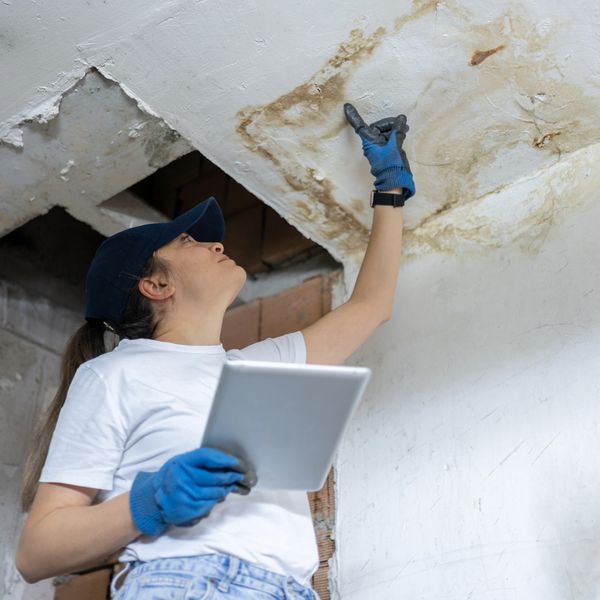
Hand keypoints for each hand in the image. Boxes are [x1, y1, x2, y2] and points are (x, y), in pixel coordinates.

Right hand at [129, 447, 256, 535]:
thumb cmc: (175, 476)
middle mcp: (182, 478)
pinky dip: (215, 502)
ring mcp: (184, 496)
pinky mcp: (187, 511)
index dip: (227, 460)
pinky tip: (215, 498)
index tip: (240, 463)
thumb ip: (204, 461)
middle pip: (216, 478)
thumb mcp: (184, 462)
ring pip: (216, 493)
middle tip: (244, 477)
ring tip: (229, 487)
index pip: (209, 457)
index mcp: (182, 462)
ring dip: (226, 490)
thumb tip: (232, 464)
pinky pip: (209, 506)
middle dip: (233, 477)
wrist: (153, 498)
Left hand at [344, 103, 414, 198]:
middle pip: (378, 127)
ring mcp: (379, 147)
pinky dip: (396, 134)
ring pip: (385, 132)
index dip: (354, 116)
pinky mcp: (386, 150)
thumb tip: (401, 118)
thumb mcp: (395, 146)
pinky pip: (389, 138)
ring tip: (405, 129)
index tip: (347, 107)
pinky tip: (403, 132)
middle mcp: (373, 144)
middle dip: (390, 123)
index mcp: (369, 142)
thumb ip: (397, 131)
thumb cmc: (390, 166)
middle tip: (401, 124)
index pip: (360, 126)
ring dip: (395, 129)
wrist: (395, 181)